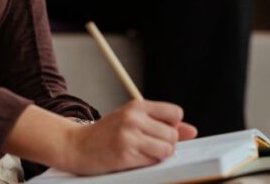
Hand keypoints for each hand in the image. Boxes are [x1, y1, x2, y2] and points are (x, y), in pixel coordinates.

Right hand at [61, 100, 196, 174]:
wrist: (76, 145)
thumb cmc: (107, 133)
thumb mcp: (133, 120)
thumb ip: (163, 123)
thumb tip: (192, 131)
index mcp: (137, 106)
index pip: (175, 113)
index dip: (172, 126)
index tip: (160, 131)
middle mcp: (134, 118)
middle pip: (173, 134)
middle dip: (167, 144)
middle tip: (148, 145)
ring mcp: (129, 136)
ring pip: (167, 149)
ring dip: (159, 155)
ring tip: (143, 153)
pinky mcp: (125, 155)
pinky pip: (153, 162)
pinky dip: (149, 163)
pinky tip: (134, 159)